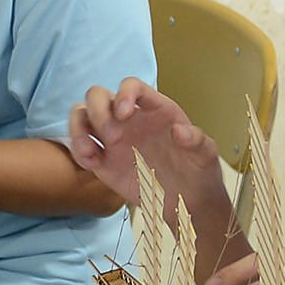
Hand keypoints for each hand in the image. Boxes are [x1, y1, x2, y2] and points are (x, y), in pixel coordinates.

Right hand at [68, 79, 229, 223]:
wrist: (188, 199)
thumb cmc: (199, 169)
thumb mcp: (206, 154)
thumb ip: (196, 140)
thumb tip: (180, 131)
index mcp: (154, 109)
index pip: (131, 85)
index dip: (124, 93)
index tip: (124, 114)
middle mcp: (129, 118)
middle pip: (98, 96)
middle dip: (98, 111)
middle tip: (113, 137)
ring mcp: (113, 138)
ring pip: (82, 116)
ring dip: (78, 129)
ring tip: (91, 152)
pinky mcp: (103, 161)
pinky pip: (80, 147)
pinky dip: (78, 152)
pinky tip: (91, 164)